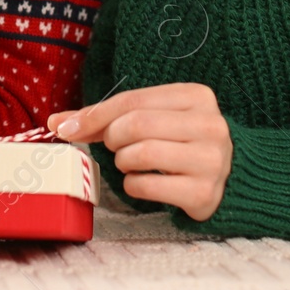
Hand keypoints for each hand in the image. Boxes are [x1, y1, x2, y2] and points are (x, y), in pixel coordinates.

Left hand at [45, 83, 231, 221]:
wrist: (232, 178)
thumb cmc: (181, 143)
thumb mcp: (155, 119)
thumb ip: (109, 118)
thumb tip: (57, 123)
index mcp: (197, 96)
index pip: (133, 100)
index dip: (94, 115)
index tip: (66, 129)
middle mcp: (209, 125)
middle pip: (136, 125)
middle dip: (113, 138)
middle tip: (116, 147)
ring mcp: (211, 160)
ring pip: (140, 154)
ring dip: (123, 163)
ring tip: (133, 164)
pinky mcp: (204, 193)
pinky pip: (147, 186)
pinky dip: (134, 186)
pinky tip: (145, 183)